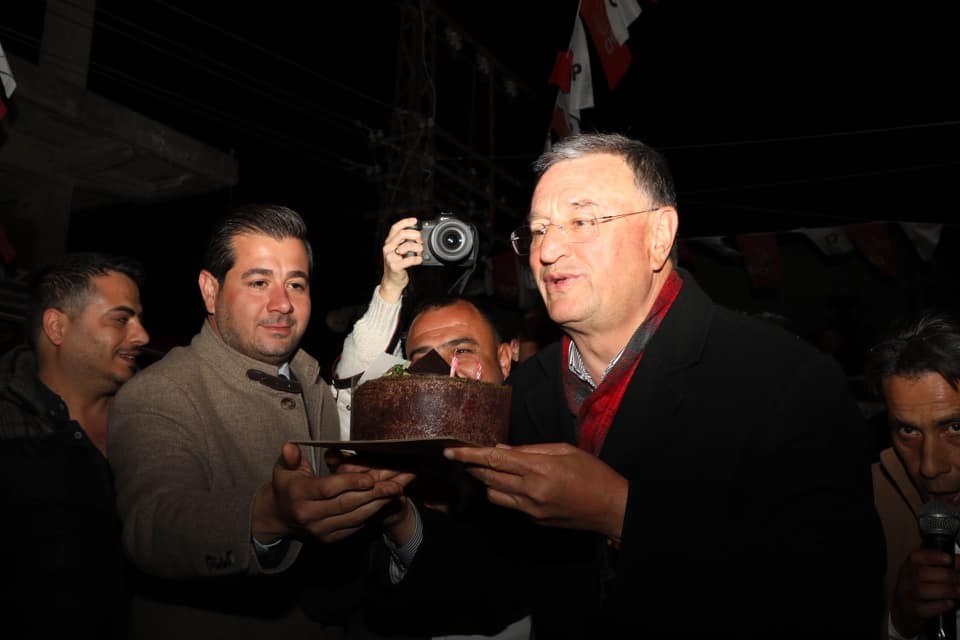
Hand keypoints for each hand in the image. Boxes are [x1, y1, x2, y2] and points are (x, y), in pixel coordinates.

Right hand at [254, 442, 412, 543]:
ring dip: (377, 504)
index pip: (328, 489)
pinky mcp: (328, 538)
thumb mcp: (283, 468)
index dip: (350, 482)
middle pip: (346, 504)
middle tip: (397, 483)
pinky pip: (353, 527)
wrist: (279, 516)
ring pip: (353, 517)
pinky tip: (385, 503)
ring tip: (397, 491)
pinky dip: (370, 515)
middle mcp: (308, 515)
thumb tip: (289, 446)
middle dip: (374, 494)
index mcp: (299, 494)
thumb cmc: (286, 485)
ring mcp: (319, 529)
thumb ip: (289, 457)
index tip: (370, 478)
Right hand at [380, 217, 422, 302]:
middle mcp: (388, 248)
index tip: (415, 221)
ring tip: (421, 252)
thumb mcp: (398, 251)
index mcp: (389, 242)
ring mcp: (390, 257)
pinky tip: (419, 260)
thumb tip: (418, 234)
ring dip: (418, 248)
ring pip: (407, 246)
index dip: (405, 222)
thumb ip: (404, 242)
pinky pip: (409, 259)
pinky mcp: (395, 266)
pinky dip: (417, 259)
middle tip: (421, 240)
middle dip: (415, 235)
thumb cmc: (397, 265)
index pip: (395, 228)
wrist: (392, 281)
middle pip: (402, 234)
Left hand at [444, 442, 626, 539]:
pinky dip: (506, 492)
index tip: (450, 451)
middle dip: (472, 467)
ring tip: (489, 468)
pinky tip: (513, 483)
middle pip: (488, 479)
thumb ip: (531, 450)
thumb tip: (502, 450)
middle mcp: (530, 492)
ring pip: (494, 495)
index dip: (469, 455)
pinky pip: (510, 505)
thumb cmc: (593, 474)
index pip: (494, 460)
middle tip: (462, 456)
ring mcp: (531, 510)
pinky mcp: (534, 521)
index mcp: (539, 470)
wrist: (611, 508)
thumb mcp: (564, 450)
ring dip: (487, 481)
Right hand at [890, 548, 959, 637]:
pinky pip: (922, 608)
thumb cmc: (920, 588)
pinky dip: (938, 606)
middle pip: (921, 573)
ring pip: (921, 590)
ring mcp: (906, 596)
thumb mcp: (927, 574)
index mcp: (909, 566)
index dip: (933, 556)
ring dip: (944, 590)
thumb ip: (942, 567)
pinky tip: (949, 603)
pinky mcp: (911, 612)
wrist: (905, 610)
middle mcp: (905, 579)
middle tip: (959, 578)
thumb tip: (958, 561)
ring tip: (958, 591)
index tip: (948, 559)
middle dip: (946, 575)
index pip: (916, 557)